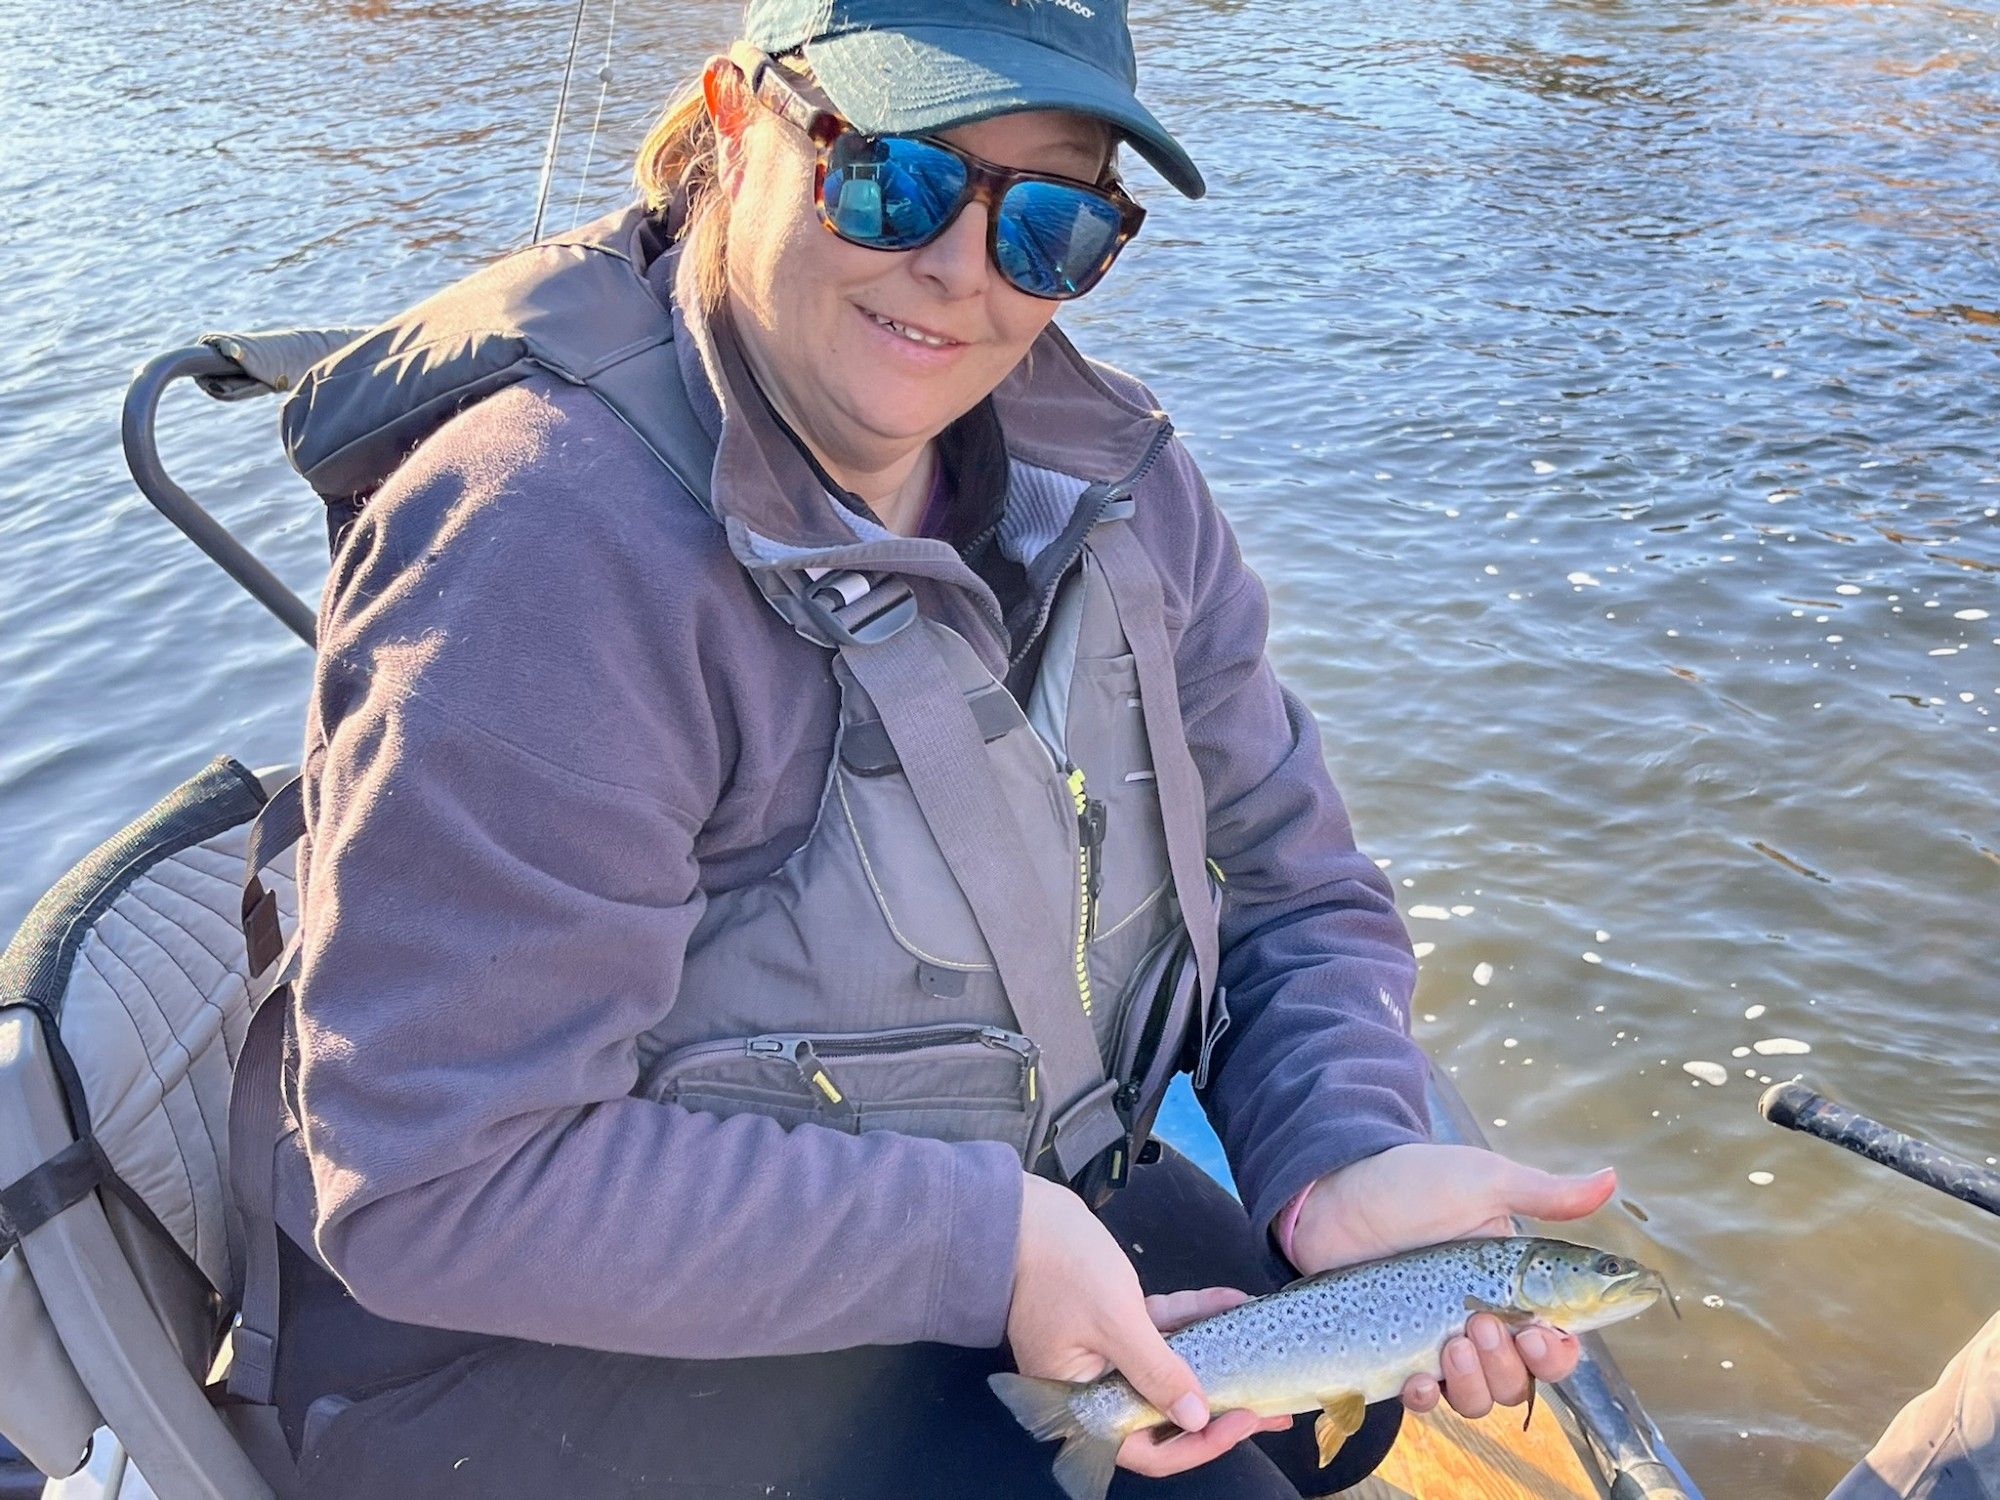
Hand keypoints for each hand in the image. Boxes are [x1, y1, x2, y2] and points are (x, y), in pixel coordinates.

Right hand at [1007, 1176, 1291, 1479]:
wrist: (1021, 1211)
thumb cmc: (1058, 1267)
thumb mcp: (1117, 1321)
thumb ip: (1159, 1372)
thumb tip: (1198, 1418)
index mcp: (1081, 1403)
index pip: (1145, 1447)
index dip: (1197, 1443)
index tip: (1242, 1420)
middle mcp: (1093, 1385)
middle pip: (1164, 1411)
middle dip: (1218, 1408)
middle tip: (1270, 1410)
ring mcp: (1104, 1350)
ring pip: (1169, 1367)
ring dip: (1214, 1359)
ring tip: (1264, 1358)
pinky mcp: (1112, 1317)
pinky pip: (1162, 1328)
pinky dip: (1193, 1316)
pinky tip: (1232, 1303)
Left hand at [1286, 1143, 1617, 1420]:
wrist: (1337, 1193)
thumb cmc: (1412, 1182)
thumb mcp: (1482, 1181)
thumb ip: (1546, 1193)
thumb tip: (1613, 1179)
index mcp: (1513, 1287)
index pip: (1558, 1342)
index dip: (1559, 1353)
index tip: (1543, 1334)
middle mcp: (1483, 1321)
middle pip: (1522, 1380)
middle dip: (1511, 1364)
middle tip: (1482, 1323)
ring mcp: (1439, 1342)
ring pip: (1480, 1398)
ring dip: (1474, 1382)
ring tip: (1452, 1339)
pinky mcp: (1398, 1354)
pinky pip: (1426, 1400)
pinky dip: (1426, 1398)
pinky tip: (1417, 1378)